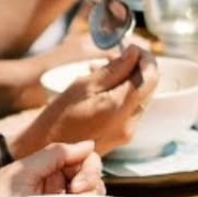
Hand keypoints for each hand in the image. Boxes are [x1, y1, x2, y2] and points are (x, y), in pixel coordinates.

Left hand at [0, 140, 103, 196]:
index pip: (82, 158)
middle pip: (92, 176)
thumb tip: (88, 144)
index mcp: (47, 169)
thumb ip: (52, 154)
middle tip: (75, 193)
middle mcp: (57, 187)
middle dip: (91, 182)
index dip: (88, 166)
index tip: (78, 182)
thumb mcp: (19, 173)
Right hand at [12, 43, 157, 156]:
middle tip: (115, 57)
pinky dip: (123, 95)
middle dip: (136, 68)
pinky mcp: (122, 138)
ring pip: (140, 97)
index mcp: (119, 108)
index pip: (151, 76)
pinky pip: (131, 110)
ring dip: (128, 80)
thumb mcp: (83, 85)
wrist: (46, 149)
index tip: (131, 48)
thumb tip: (135, 52)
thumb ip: (114, 69)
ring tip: (102, 71)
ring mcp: (127, 133)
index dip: (146, 57)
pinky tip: (103, 89)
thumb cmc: (59, 116)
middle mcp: (129, 123)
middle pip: (148, 87)